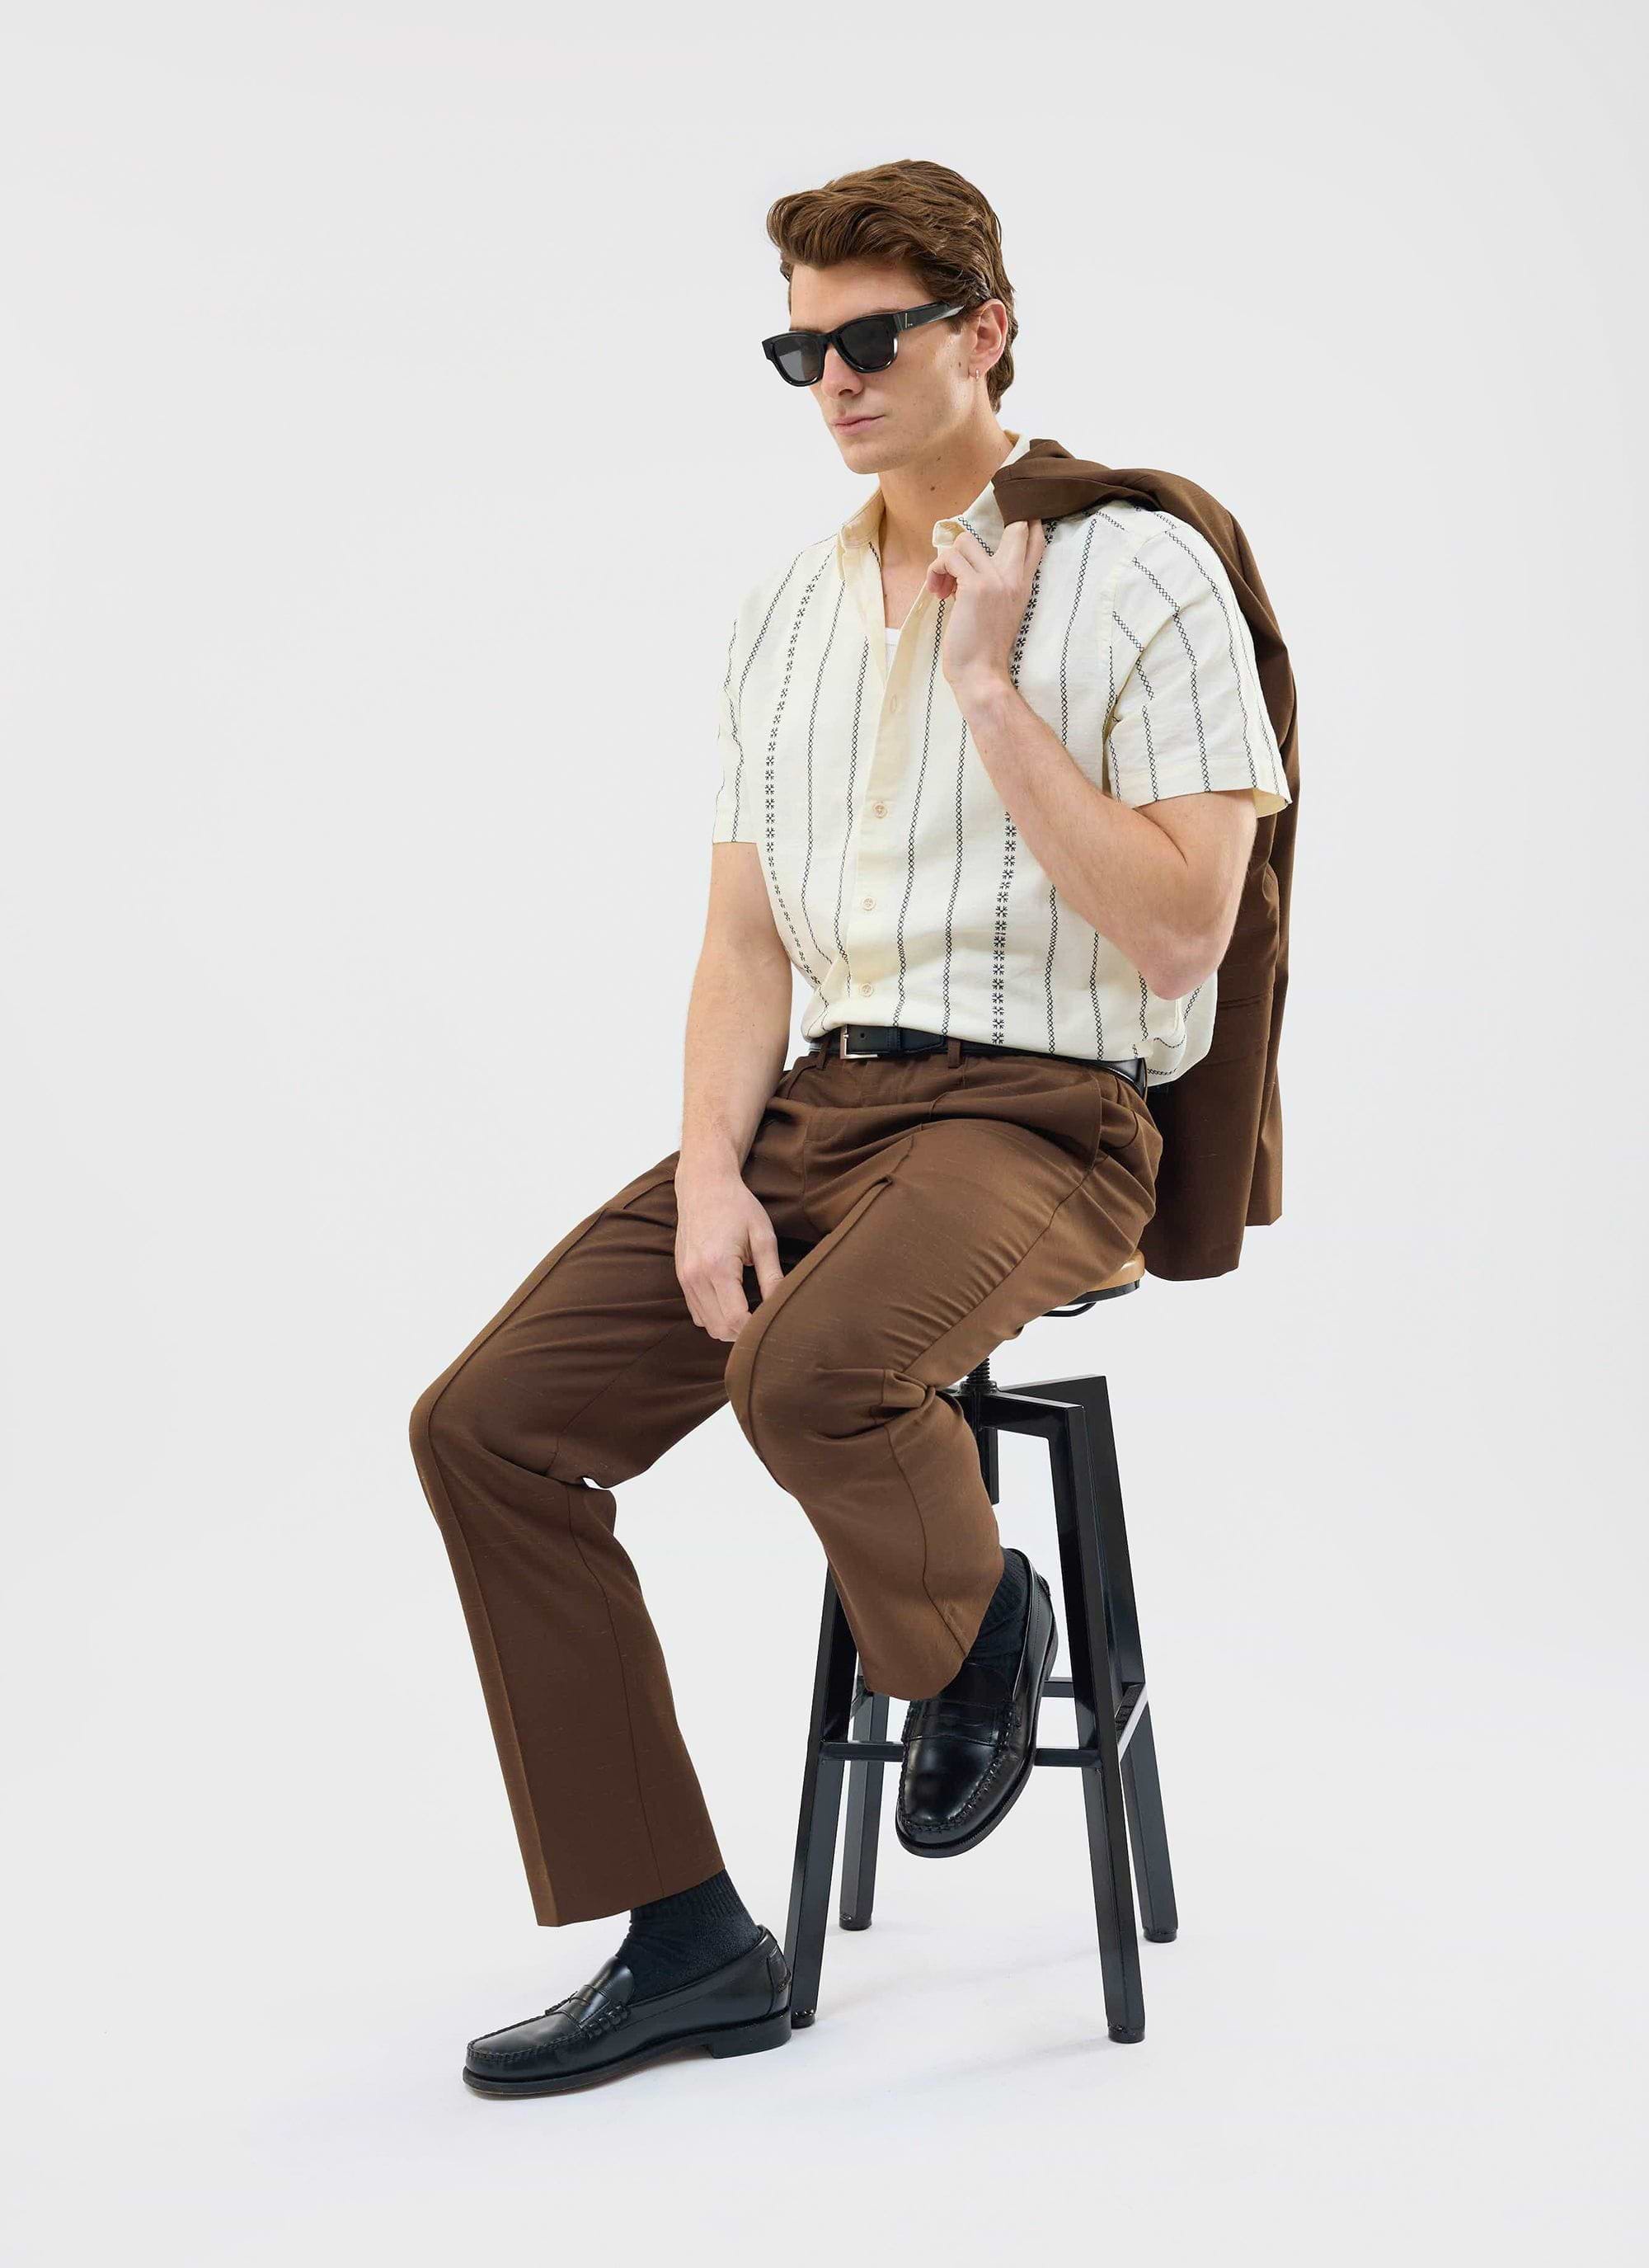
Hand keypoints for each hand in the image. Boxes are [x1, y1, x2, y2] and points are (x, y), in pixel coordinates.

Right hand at [673, 1167, 784, 1340]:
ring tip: (751, 1310)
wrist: (704, 1186)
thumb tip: (781, 1305)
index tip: (774, 1319)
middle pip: (720, 1329)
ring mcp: (685, 1279)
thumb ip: (772, 1275)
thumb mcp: (763, 1237)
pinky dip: (715, 1316)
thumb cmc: (738, 1207)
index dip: (757, 1327)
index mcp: (718, 1267)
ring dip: (729, 1326)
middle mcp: (696, 1277)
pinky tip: (732, 1302)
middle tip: (765, 1317)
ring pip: (707, 1325)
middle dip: (744, 1331)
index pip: (736, 1319)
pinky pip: (697, 1313)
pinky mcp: (681, 1278)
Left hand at [924, 516, 1046, 700]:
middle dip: (988, 531)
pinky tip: (937, 592)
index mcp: (1024, 586)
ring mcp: (996, 580)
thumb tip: (967, 565)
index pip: (1036, 542)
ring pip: (966, 540)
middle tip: (961, 557)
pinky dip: (936, 571)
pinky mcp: (975, 587)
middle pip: (1017, 528)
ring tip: (943, 585)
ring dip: (947, 560)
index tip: (1001, 531)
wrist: (981, 675)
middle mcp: (1014, 578)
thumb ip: (994, 586)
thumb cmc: (984, 650)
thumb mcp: (1000, 612)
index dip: (1026, 524)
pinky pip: (949, 558)